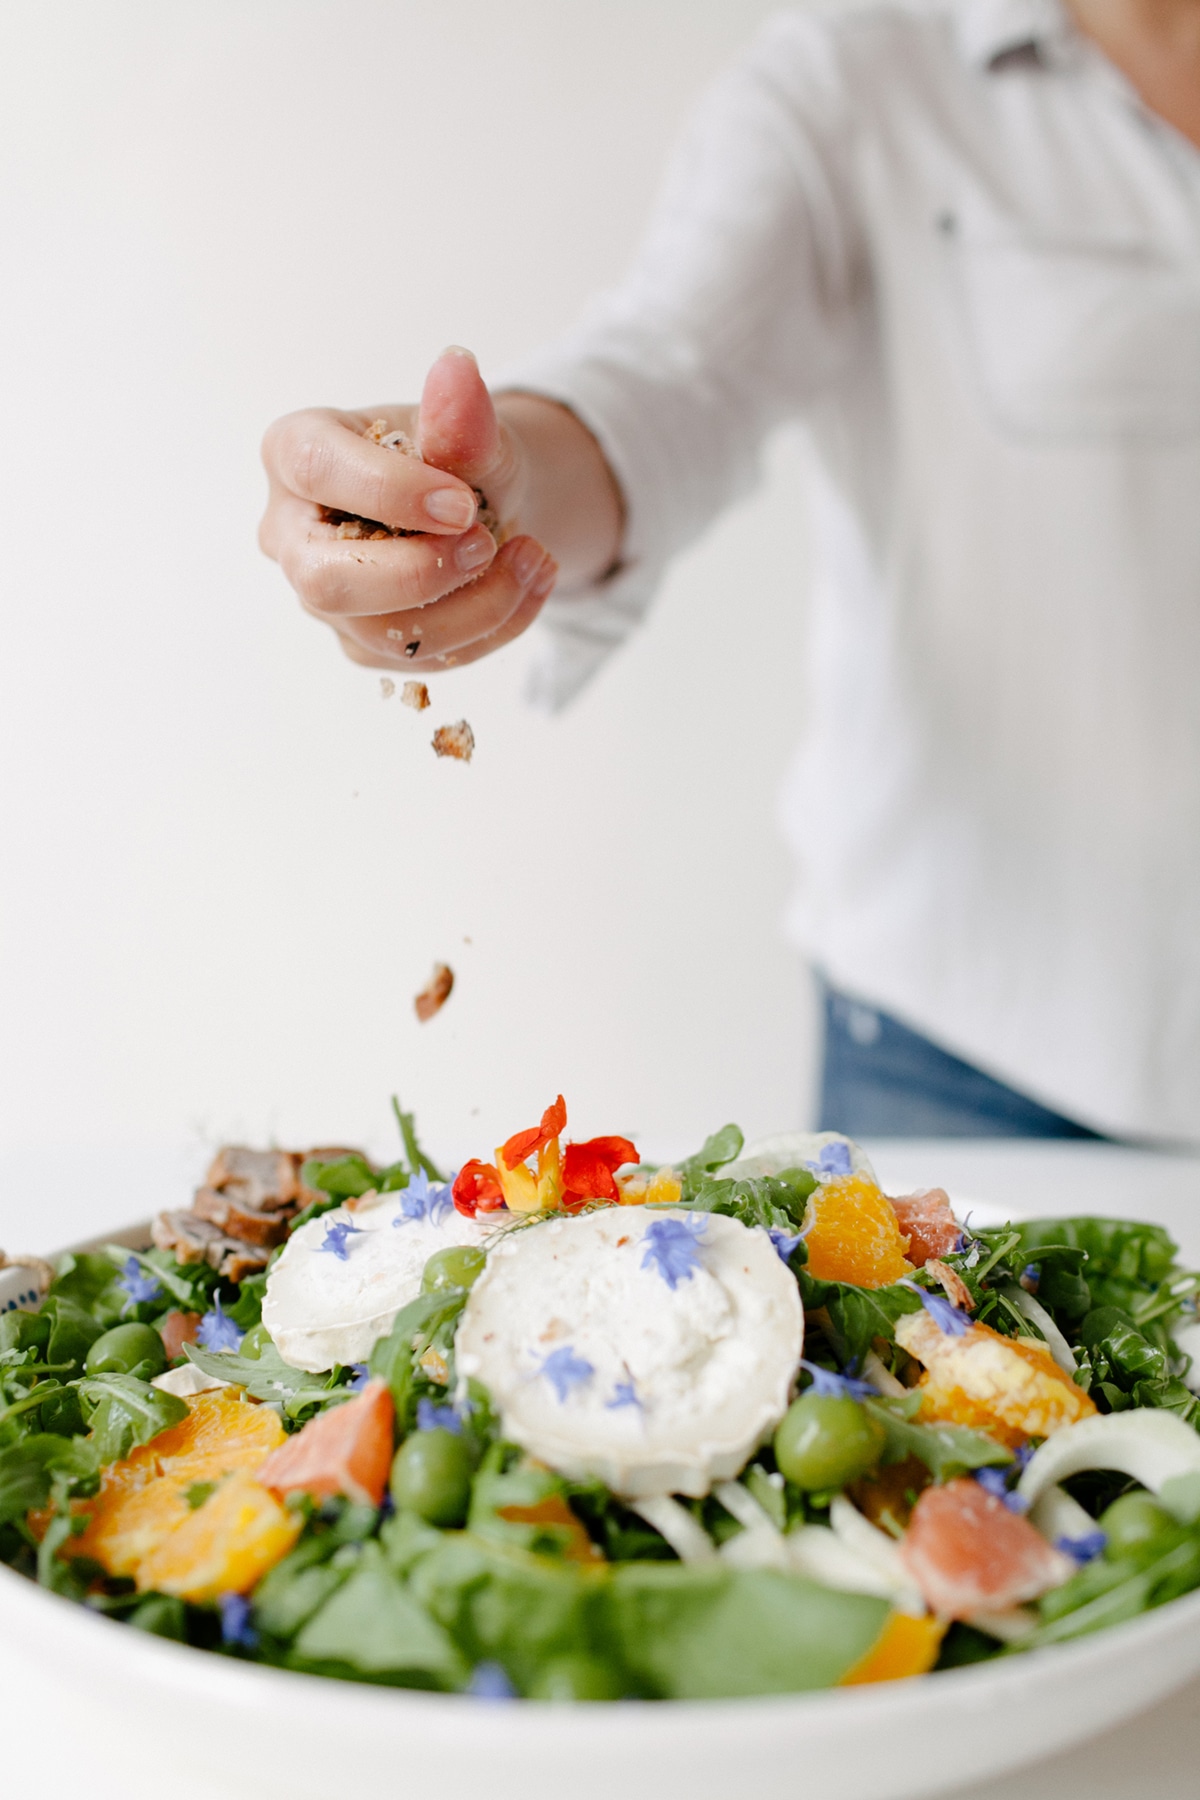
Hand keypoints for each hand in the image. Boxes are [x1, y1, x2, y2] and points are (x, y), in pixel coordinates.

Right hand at [258, 348, 558, 671]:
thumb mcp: (470, 431)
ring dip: (476, 607)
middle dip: (422, 572)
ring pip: (381, 634)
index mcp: (294, 452)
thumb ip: (459, 416)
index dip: (393, 492)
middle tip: (488, 543)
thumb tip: (457, 367)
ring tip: (535, 560)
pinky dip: (490, 628)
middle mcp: (290, 532)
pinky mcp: (362, 641)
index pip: (317, 470)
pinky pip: (423, 658)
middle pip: (326, 580)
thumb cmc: (456, 459)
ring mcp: (322, 597)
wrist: (480, 510)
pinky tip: (529, 587)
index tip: (464, 502)